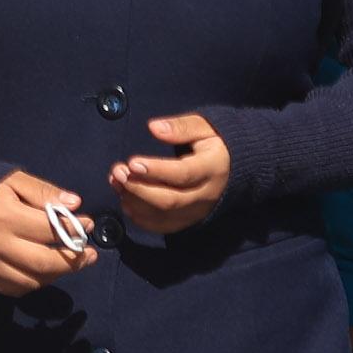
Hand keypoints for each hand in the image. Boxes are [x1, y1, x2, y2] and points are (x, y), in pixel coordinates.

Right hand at [0, 170, 97, 296]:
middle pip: (44, 262)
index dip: (75, 227)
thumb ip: (44, 192)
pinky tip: (47, 271)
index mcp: (6, 217)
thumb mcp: (12, 180)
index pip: (50, 228)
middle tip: (90, 253)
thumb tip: (75, 203)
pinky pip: (15, 289)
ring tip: (74, 263)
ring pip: (32, 281)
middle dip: (74, 260)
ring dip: (58, 274)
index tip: (89, 222)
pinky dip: (35, 282)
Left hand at [112, 114, 230, 235]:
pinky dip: (140, 217)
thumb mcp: (205, 127)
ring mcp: (198, 211)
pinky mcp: (189, 220)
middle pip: (170, 200)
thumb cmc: (216, 142)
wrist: (235, 167)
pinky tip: (127, 200)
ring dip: (135, 201)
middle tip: (117, 173)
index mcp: (213, 168)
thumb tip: (153, 127)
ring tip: (117, 182)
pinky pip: (162, 226)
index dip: (156, 171)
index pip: (184, 174)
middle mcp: (206, 194)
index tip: (132, 163)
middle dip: (139, 189)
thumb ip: (181, 127)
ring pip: (163, 215)